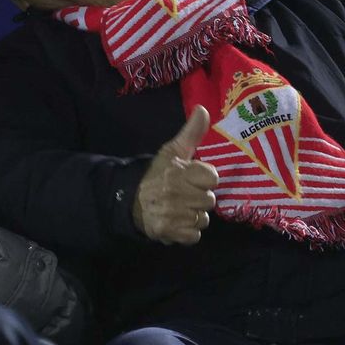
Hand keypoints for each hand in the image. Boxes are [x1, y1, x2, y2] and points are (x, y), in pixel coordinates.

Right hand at [133, 107, 218, 245]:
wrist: (131, 202)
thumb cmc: (157, 175)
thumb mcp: (173, 151)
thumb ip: (191, 132)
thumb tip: (203, 109)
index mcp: (180, 171)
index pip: (213, 178)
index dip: (205, 179)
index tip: (194, 179)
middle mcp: (177, 192)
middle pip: (210, 200)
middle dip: (199, 198)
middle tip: (184, 194)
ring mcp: (174, 213)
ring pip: (203, 218)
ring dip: (194, 216)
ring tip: (181, 208)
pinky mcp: (170, 232)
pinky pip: (195, 235)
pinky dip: (188, 232)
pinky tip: (178, 222)